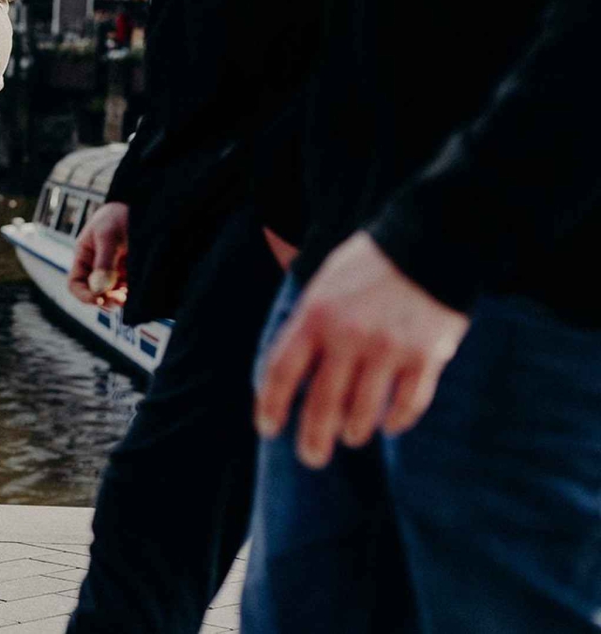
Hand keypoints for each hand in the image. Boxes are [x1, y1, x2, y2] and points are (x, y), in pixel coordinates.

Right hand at [68, 202, 128, 309]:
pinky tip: (136, 293)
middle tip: (119, 300)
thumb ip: (104, 262)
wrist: (143, 205)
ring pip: (113, 294)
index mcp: (85, 257)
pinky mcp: (132, 272)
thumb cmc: (118, 216)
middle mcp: (98, 267)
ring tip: (128, 298)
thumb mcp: (108, 235)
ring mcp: (116, 270)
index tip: (98, 299)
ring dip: (119, 299)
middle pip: (95, 293)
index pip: (76, 283)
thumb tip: (99, 289)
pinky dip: (131, 294)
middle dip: (105, 300)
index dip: (84, 295)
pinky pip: (128, 289)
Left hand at [254, 231, 470, 468]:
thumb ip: (307, 325)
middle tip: (311, 458)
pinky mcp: (425, 357)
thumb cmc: (369, 265)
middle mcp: (347, 337)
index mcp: (314, 317)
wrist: (430, 241)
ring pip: (363, 413)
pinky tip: (389, 425)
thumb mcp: (324, 285)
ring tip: (351, 437)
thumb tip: (288, 372)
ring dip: (353, 432)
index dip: (270, 405)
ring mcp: (388, 349)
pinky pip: (407, 405)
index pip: (280, 372)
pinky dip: (396, 421)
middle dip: (313, 439)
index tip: (268, 429)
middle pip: (321, 404)